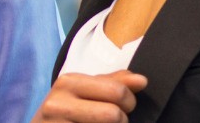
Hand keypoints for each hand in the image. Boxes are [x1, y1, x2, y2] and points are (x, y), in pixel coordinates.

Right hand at [33, 70, 147, 122]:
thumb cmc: (65, 111)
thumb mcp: (84, 91)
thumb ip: (113, 83)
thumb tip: (142, 80)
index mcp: (67, 82)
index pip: (117, 91)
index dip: (129, 101)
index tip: (121, 106)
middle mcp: (57, 104)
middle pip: (113, 114)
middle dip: (122, 120)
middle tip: (113, 121)